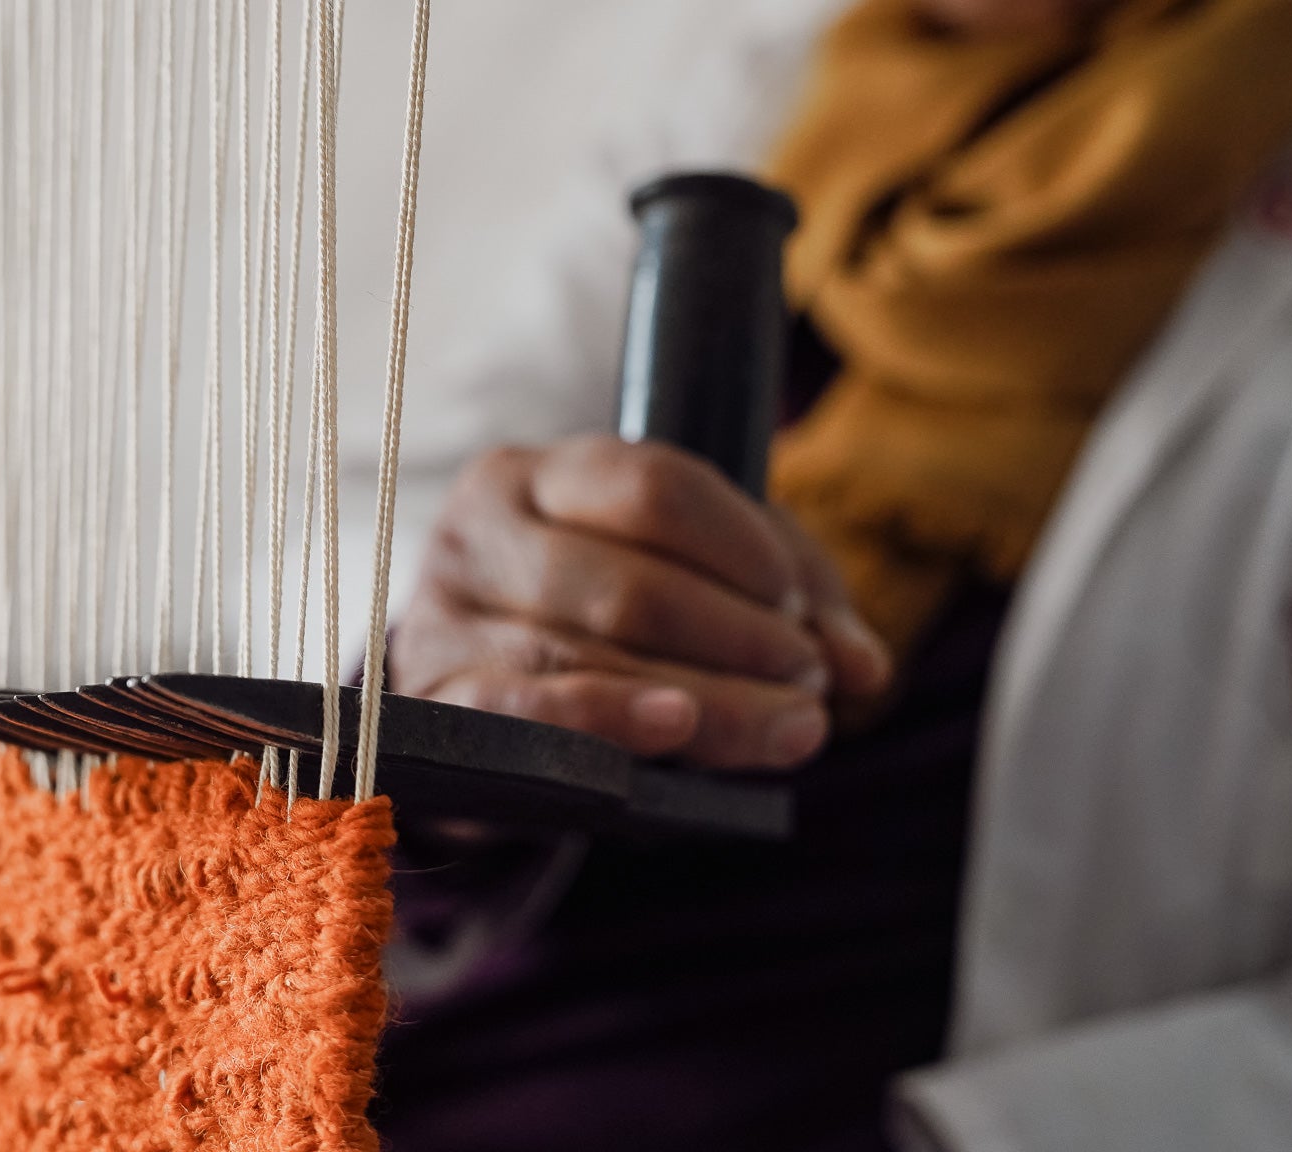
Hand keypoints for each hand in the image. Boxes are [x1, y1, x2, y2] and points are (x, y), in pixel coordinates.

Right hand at [390, 435, 892, 770]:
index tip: (800, 606)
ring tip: (789, 726)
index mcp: (535, 475)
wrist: (459, 708)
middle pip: (632, 581)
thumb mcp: (678, 585)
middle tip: (811, 683)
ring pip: (590, 653)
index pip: (652, 485)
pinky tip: (677, 726)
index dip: (745, 547)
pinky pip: (524, 710)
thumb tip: (863, 665)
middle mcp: (476, 532)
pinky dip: (609, 716)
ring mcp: (441, 618)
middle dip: (744, 637)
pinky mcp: (428, 702)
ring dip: (711, 697)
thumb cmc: (581, 631)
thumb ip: (778, 603)